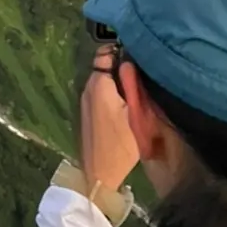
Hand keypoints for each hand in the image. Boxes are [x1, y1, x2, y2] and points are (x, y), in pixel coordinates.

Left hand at [79, 46, 139, 192]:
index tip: (139, 59)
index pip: (106, 52)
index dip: (122, 52)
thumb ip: (132, 85)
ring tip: (137, 91)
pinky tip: (126, 106)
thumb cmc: (121, 144)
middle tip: (142, 77)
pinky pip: (100, 94)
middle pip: (104, 66)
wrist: (100, 174)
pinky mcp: (86, 113)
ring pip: (103, 81)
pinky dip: (112, 94)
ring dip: (117, 82)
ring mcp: (84, 101)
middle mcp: (87, 88)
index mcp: (99, 85)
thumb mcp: (135, 113)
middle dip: (121, 68)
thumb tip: (130, 62)